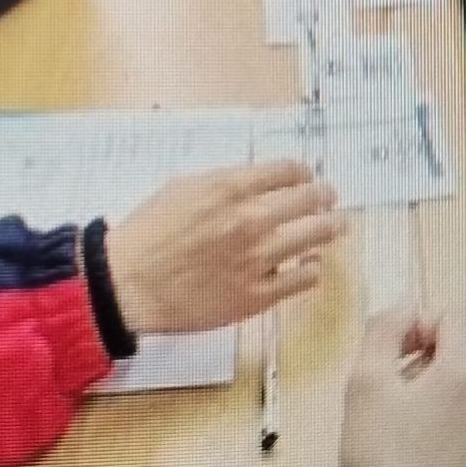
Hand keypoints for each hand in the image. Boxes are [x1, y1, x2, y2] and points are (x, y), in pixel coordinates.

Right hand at [103, 160, 346, 334]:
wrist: (129, 283)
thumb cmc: (147, 233)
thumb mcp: (180, 188)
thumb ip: (221, 183)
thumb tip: (251, 183)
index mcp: (230, 188)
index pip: (286, 171)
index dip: (302, 172)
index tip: (306, 176)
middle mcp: (250, 220)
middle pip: (308, 201)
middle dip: (325, 196)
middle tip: (330, 197)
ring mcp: (258, 259)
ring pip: (314, 237)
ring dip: (330, 228)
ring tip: (336, 226)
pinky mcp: (258, 295)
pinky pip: (302, 279)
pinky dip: (312, 268)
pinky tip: (312, 264)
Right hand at [340, 307, 465, 466]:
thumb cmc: (384, 460)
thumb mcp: (364, 383)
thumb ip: (384, 329)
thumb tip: (403, 303)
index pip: (452, 313)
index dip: (418, 323)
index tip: (395, 350)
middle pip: (462, 352)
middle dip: (425, 363)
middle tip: (391, 395)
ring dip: (438, 396)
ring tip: (405, 429)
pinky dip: (453, 427)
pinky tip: (424, 451)